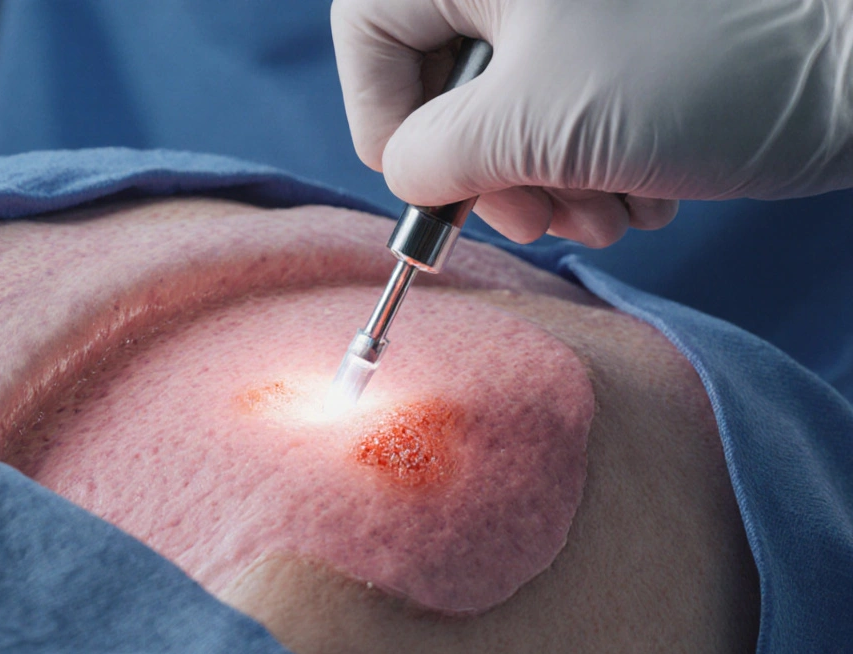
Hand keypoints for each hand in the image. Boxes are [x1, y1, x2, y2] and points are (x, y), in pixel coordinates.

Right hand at [332, 0, 852, 245]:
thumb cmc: (701, 71)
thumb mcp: (537, 123)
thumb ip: (435, 155)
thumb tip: (407, 174)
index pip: (370, 32)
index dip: (383, 119)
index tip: (428, 185)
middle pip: (442, 84)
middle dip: (493, 171)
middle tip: (540, 215)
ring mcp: (578, 12)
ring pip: (509, 116)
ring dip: (553, 186)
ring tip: (615, 205)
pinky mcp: (627, 49)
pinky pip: (569, 118)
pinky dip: (596, 171)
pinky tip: (647, 188)